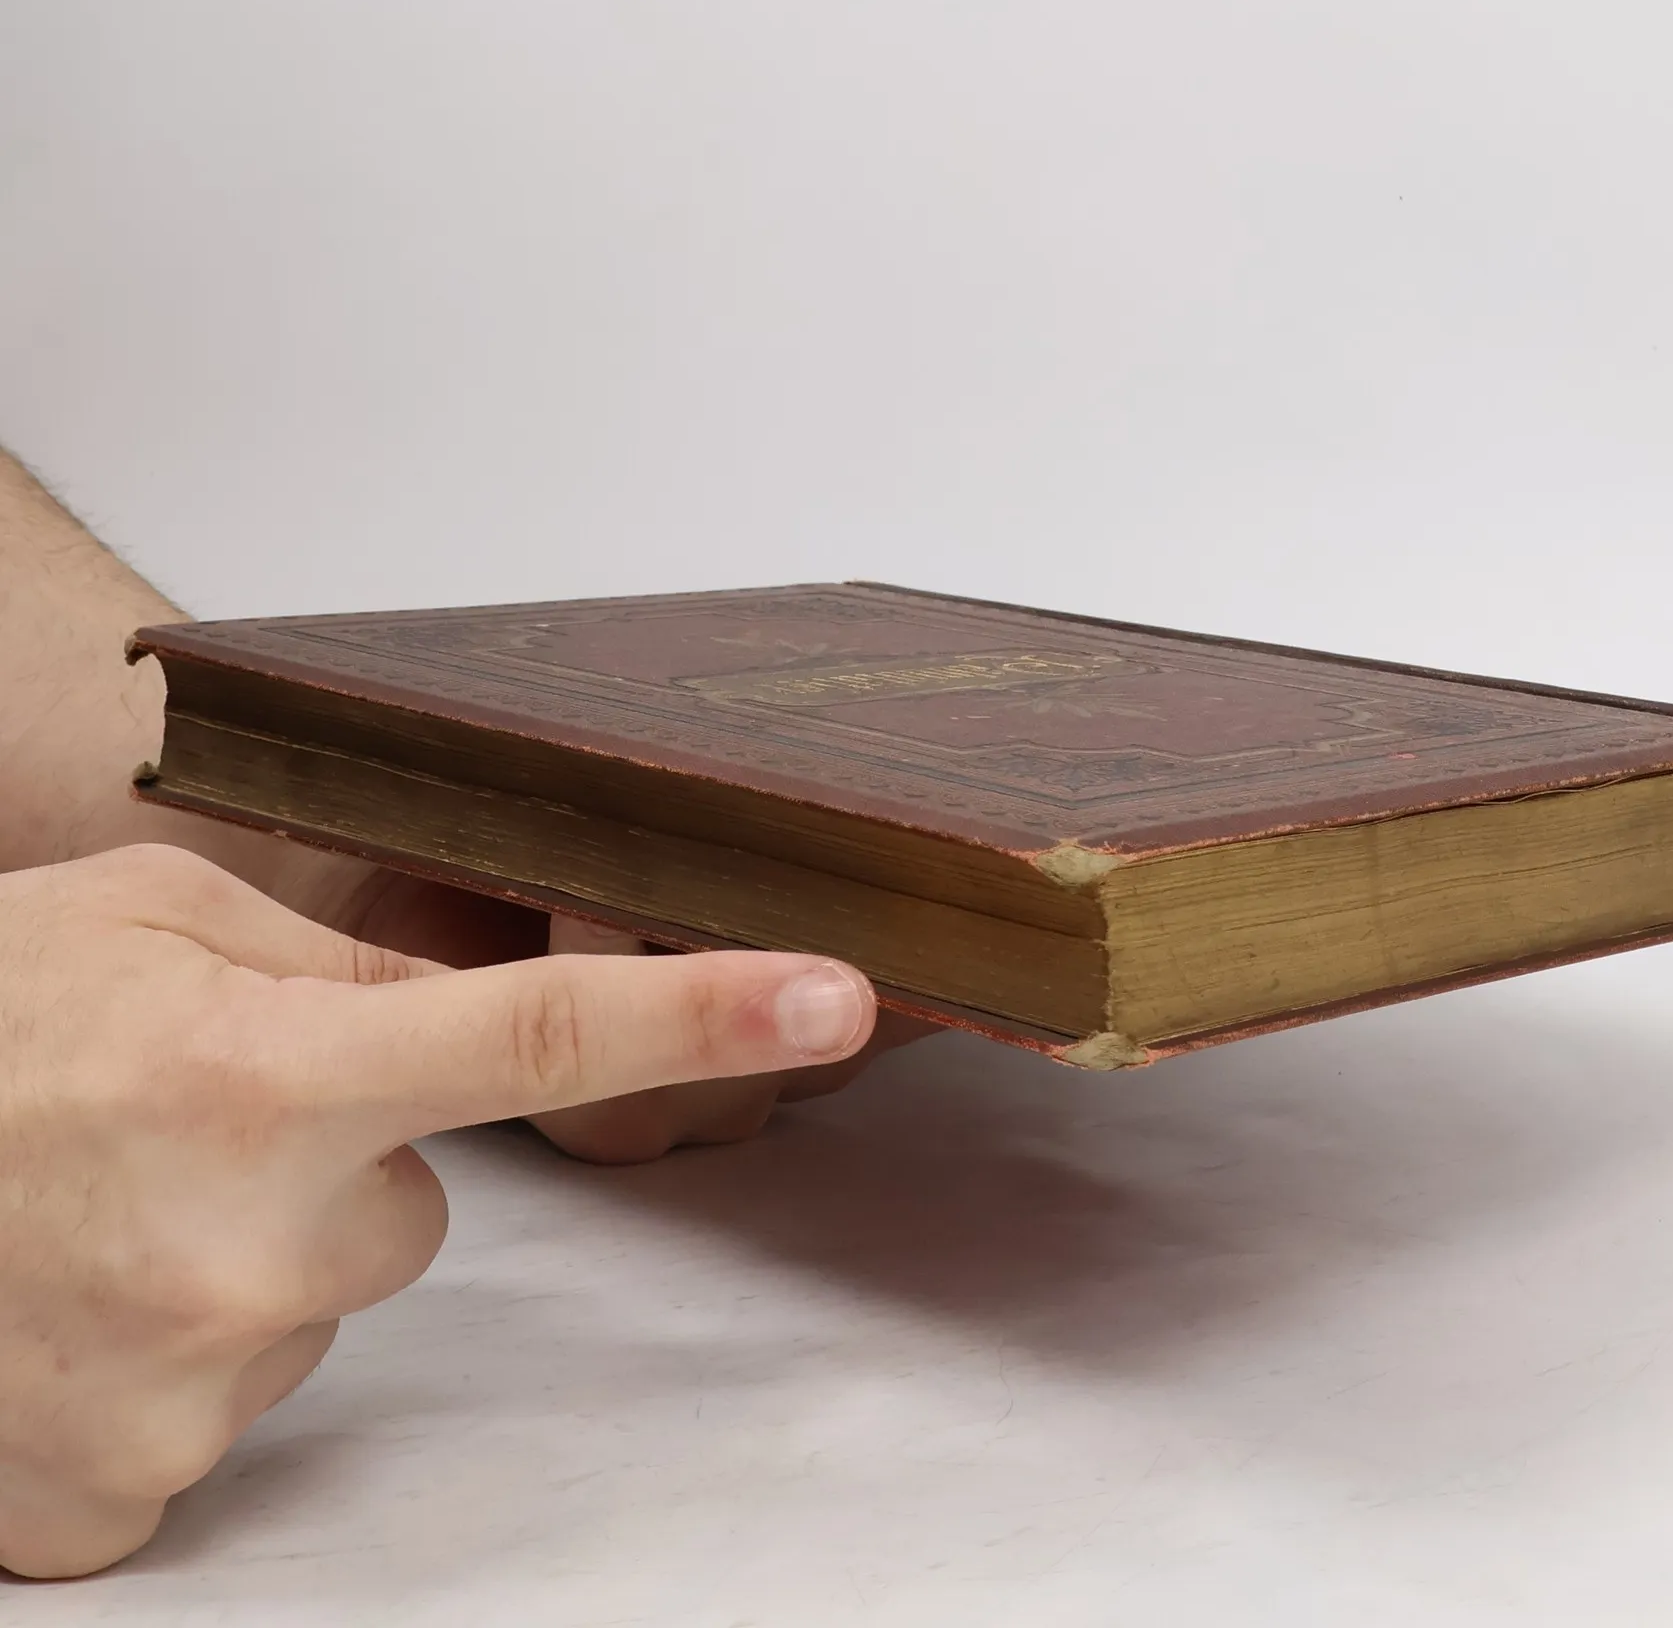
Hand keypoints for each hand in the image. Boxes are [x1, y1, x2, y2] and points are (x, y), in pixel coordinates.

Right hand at [0, 843, 874, 1578]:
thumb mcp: (144, 924)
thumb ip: (331, 961)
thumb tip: (457, 1005)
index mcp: (264, 1070)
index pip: (539, 1033)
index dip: (707, 1007)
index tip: (835, 990)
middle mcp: (245, 1246)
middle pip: (414, 1207)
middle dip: (327, 1162)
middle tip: (167, 1128)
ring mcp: (184, 1396)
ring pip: (316, 1303)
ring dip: (236, 1254)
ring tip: (90, 1206)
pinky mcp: (122, 1508)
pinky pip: (226, 1405)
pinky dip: (166, 1355)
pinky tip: (56, 1301)